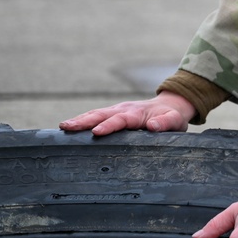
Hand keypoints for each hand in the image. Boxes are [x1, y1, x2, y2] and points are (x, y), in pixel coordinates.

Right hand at [59, 91, 195, 135]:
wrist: (171, 105)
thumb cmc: (172, 116)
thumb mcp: (175, 121)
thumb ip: (166, 123)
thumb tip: (153, 126)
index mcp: (138, 114)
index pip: (121, 120)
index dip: (109, 126)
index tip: (96, 132)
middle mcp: (124, 110)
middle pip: (102, 114)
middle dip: (84, 121)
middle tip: (66, 127)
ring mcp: (117, 110)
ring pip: (96, 114)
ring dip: (79, 120)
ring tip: (63, 127)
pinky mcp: (113, 113)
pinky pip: (96, 116)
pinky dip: (82, 120)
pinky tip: (69, 129)